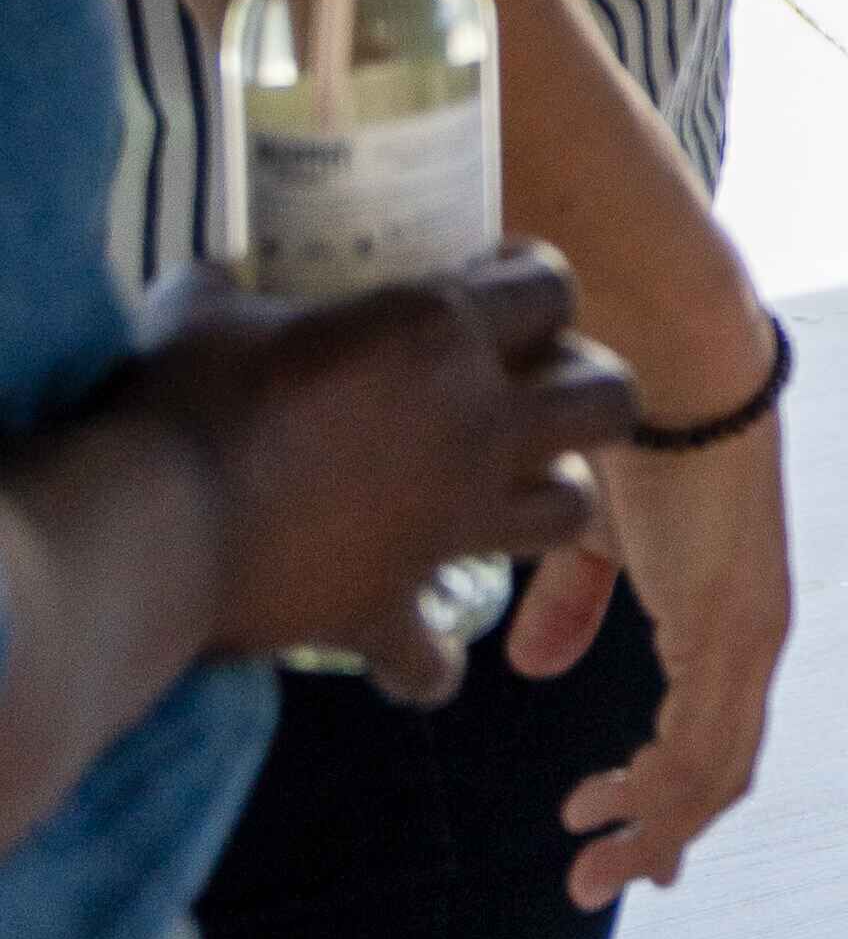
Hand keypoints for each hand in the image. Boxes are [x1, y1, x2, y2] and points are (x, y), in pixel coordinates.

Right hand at [125, 247, 632, 709]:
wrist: (148, 531)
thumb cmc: (185, 399)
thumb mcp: (209, 308)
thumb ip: (239, 287)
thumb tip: (223, 277)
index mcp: (440, 331)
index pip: (551, 287)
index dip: (532, 282)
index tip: (498, 285)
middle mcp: (473, 425)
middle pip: (608, 398)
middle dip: (585, 389)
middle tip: (530, 387)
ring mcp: (447, 522)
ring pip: (568, 513)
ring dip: (542, 503)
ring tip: (498, 494)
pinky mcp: (392, 607)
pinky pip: (435, 659)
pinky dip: (425, 661)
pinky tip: (407, 650)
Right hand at [511, 366, 790, 899]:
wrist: (668, 366)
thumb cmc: (637, 435)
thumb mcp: (591, 537)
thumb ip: (572, 603)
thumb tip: (532, 670)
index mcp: (725, 617)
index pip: (712, 734)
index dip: (668, 796)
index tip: (616, 838)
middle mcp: (752, 636)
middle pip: (719, 771)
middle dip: (658, 835)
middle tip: (598, 879)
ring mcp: (750, 635)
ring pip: (713, 773)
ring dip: (653, 832)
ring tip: (591, 869)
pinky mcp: (732, 626)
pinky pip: (700, 744)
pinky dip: (657, 794)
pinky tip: (604, 811)